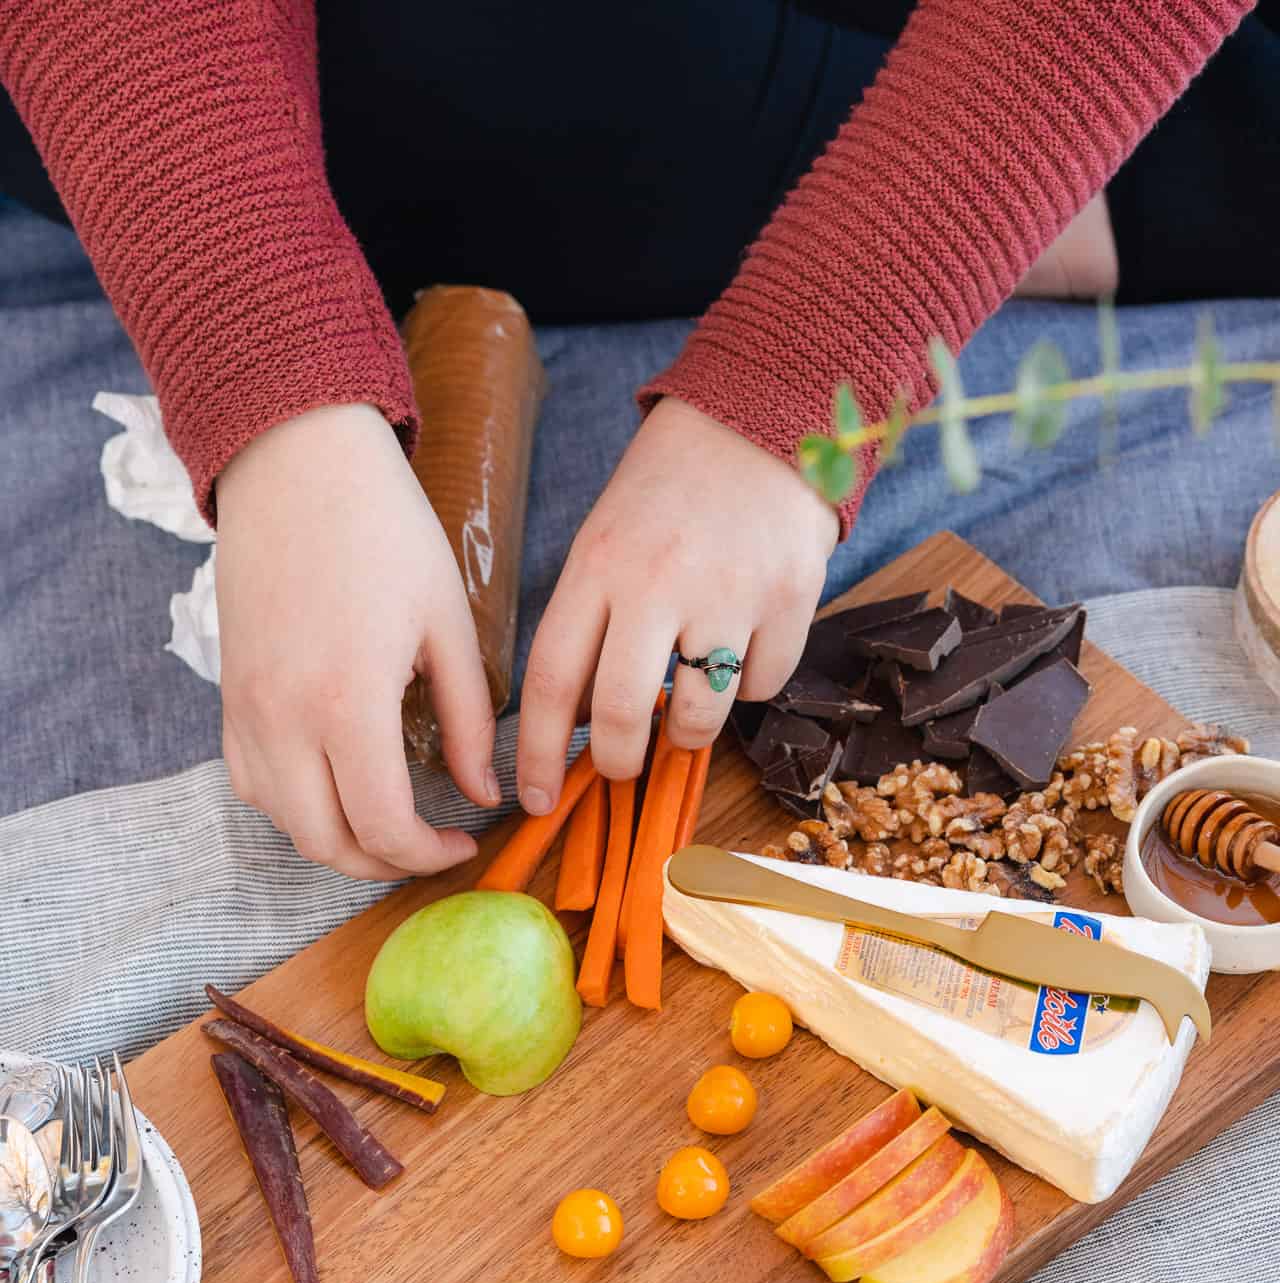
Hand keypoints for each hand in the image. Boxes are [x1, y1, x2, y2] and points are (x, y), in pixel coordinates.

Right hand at [215, 404, 499, 880]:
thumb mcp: (447, 623)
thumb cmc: (383, 528)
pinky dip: (294, 805)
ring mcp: (247, 710)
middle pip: (326, 844)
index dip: (428, 856)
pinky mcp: (229, 695)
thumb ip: (467, 719)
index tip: (463, 843)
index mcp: (347, 703)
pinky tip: (337, 785)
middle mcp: (284, 719)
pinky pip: (252, 783)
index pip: (384, 827)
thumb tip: (482, 792)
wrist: (294, 459)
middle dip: (384, 863)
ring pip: (284, 822)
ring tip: (389, 821)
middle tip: (428, 844)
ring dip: (338, 840)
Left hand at [516, 396, 837, 809]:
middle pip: (618, 714)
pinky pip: (761, 688)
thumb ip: (589, 623)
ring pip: (696, 716)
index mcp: (597, 566)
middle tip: (621, 767)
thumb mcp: (606, 542)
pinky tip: (741, 649)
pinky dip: (748, 689)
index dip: (536, 753)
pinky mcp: (789, 599)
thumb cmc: (670, 491)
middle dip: (616, 762)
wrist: (761, 419)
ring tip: (685, 710)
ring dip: (685, 735)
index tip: (535, 799)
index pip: (549, 680)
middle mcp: (657, 582)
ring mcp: (727, 593)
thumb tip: (576, 721)